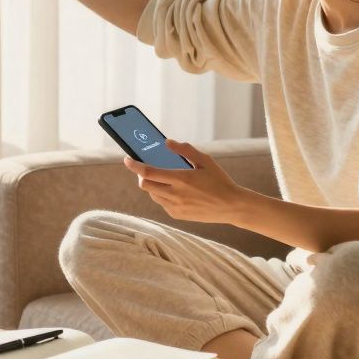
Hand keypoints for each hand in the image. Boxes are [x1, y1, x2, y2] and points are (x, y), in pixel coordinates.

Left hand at [123, 139, 252, 224]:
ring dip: (152, 185)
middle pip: (145, 185)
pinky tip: (173, 190)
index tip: (127, 159)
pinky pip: (162, 204)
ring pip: (152, 195)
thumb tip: (167, 142)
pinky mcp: (178, 215)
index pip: (148, 172)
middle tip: (146, 169)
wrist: (231, 206)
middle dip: (141, 176)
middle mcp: (176, 194)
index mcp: (181, 178)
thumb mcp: (205, 161)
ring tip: (162, 179)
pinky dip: (162, 195)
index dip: (134, 165)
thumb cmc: (219, 180)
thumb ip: (185, 150)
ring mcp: (176, 207)